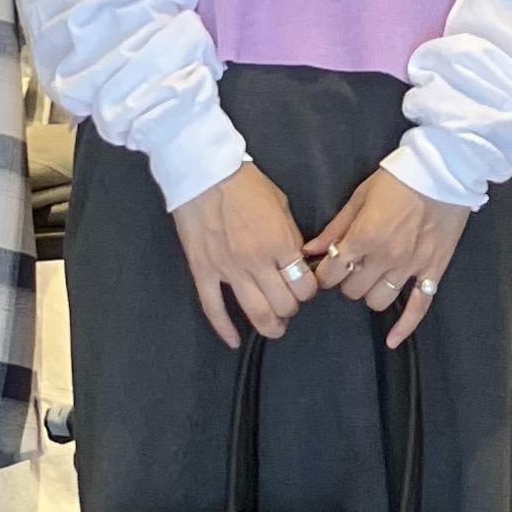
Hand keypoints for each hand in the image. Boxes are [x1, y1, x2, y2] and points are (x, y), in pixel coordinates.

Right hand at [173, 164, 318, 348]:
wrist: (202, 170)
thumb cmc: (244, 182)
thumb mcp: (280, 204)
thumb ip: (290, 236)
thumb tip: (296, 260)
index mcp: (279, 243)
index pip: (304, 286)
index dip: (308, 291)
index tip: (304, 287)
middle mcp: (256, 261)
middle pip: (283, 305)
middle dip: (291, 309)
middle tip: (288, 304)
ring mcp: (228, 270)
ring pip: (255, 313)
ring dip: (269, 326)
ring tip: (274, 327)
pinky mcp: (204, 271)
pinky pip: (214, 309)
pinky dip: (225, 329)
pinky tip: (234, 341)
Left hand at [305, 170, 469, 348]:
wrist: (445, 171)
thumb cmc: (399, 178)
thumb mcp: (360, 197)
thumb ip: (334, 228)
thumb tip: (308, 250)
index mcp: (364, 237)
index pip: (332, 273)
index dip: (324, 274)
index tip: (326, 270)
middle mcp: (385, 257)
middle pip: (353, 290)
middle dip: (347, 281)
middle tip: (351, 269)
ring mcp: (410, 267)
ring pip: (378, 301)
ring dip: (371, 294)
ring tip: (373, 280)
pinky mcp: (432, 270)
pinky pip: (418, 307)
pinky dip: (404, 326)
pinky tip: (393, 339)